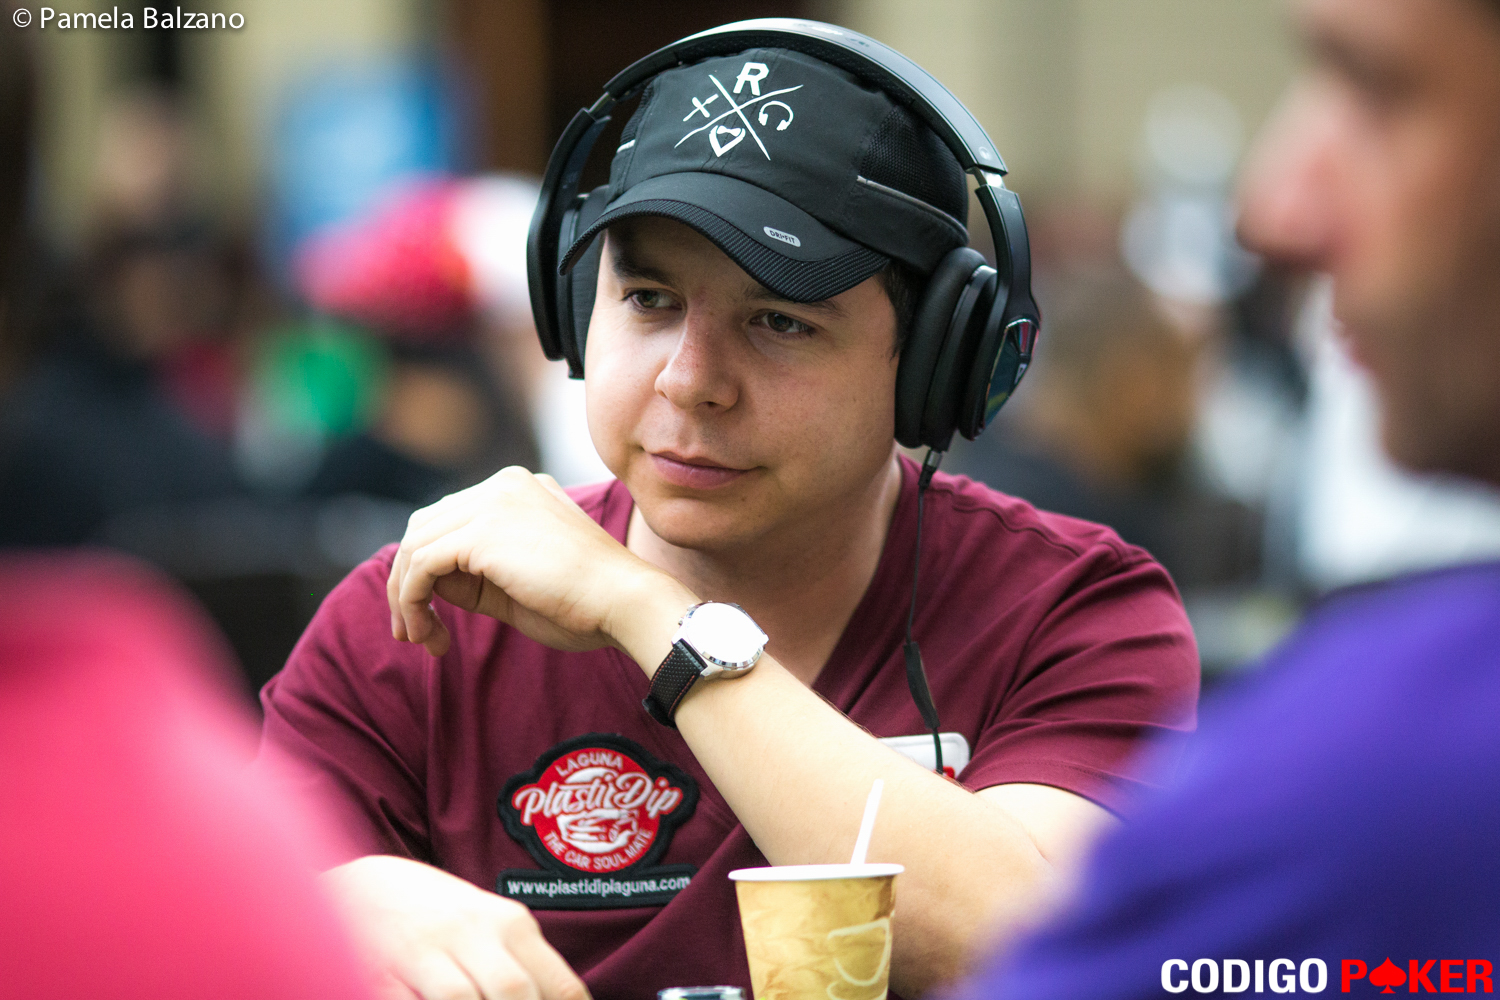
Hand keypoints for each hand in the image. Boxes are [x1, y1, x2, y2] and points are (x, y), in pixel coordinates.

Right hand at [323, 855, 589, 999]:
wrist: (361, 887)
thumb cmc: (438, 916)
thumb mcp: (489, 927)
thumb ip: (523, 964)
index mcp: (508, 922)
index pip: (556, 984)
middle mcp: (468, 932)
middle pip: (513, 992)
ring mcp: (420, 951)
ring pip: (461, 999)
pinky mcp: (377, 972)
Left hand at [387, 467, 687, 657]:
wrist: (625, 602)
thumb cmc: (584, 603)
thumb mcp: (517, 580)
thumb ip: (474, 573)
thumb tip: (423, 585)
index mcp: (517, 489)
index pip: (448, 520)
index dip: (426, 570)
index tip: (430, 619)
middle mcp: (502, 485)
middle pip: (423, 527)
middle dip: (407, 583)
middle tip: (411, 633)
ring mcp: (492, 503)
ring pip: (414, 545)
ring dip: (406, 598)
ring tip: (420, 639)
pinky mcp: (483, 532)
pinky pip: (421, 565)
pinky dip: (413, 602)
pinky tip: (430, 634)